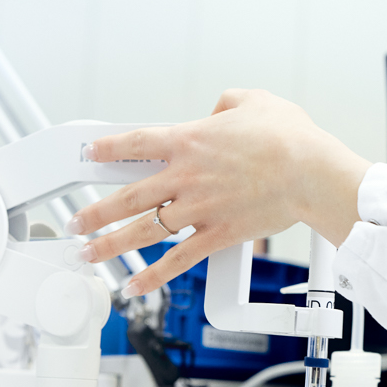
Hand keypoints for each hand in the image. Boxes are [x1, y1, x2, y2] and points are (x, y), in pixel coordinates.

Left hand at [66, 89, 371, 295]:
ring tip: (89, 254)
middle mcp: (185, 177)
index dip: (107, 149)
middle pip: (127, 197)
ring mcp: (198, 209)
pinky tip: (134, 285)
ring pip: (142, 231)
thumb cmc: (289, 137)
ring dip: (110, 245)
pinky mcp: (216, 234)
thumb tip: (218, 109)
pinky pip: (177, 259)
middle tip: (75, 221)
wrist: (311, 173)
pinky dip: (153, 276)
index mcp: (189, 141)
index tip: (90, 155)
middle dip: (94, 212)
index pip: (135, 144)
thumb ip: (228, 102)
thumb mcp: (255, 101)